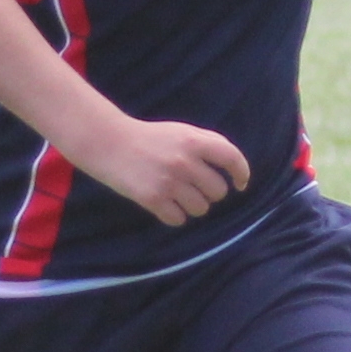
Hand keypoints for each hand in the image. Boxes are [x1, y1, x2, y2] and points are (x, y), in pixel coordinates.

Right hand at [76, 114, 249, 225]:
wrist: (109, 143)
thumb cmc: (150, 139)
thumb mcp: (181, 132)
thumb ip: (207, 144)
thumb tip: (234, 170)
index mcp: (193, 140)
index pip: (231, 158)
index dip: (241, 173)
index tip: (240, 184)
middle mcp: (184, 161)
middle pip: (218, 191)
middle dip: (210, 192)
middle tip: (194, 186)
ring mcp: (168, 182)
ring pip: (201, 209)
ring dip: (194, 206)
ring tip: (178, 195)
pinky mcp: (152, 199)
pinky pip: (179, 219)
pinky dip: (175, 216)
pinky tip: (165, 204)